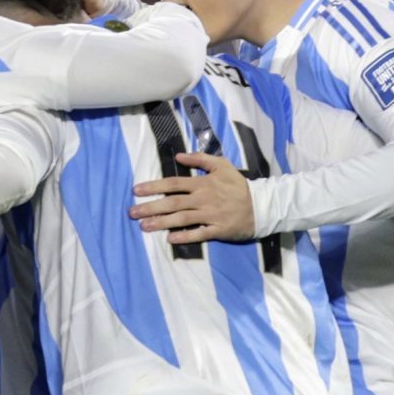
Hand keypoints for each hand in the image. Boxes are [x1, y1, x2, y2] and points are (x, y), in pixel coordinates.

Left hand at [129, 152, 255, 242]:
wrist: (262, 205)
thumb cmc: (238, 185)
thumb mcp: (222, 165)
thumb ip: (200, 159)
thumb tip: (179, 155)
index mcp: (203, 183)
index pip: (173, 183)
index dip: (154, 187)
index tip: (136, 191)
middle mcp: (204, 199)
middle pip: (173, 203)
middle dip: (150, 207)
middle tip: (132, 212)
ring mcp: (210, 216)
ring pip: (182, 219)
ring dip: (161, 222)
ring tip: (144, 226)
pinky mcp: (218, 230)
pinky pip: (199, 234)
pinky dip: (185, 236)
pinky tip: (170, 238)